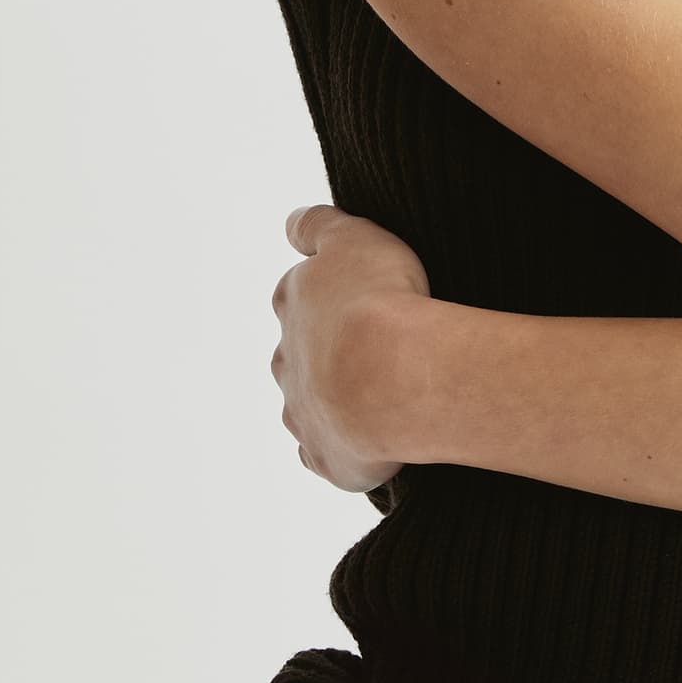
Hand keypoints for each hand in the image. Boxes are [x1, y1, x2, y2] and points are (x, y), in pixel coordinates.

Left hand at [270, 202, 429, 493]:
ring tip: (374, 398)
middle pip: (297, 353)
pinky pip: (326, 456)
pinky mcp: (326, 457)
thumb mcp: (353, 238)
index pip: (296, 294)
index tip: (354, 298)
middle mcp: (288, 359)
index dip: (326, 295)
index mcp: (293, 303)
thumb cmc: (379, 300)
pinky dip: (340, 451)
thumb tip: (290, 225)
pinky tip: (365, 445)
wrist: (393, 376)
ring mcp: (303, 412)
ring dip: (330, 402)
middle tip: (371, 350)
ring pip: (305, 406)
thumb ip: (319, 227)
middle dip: (324, 352)